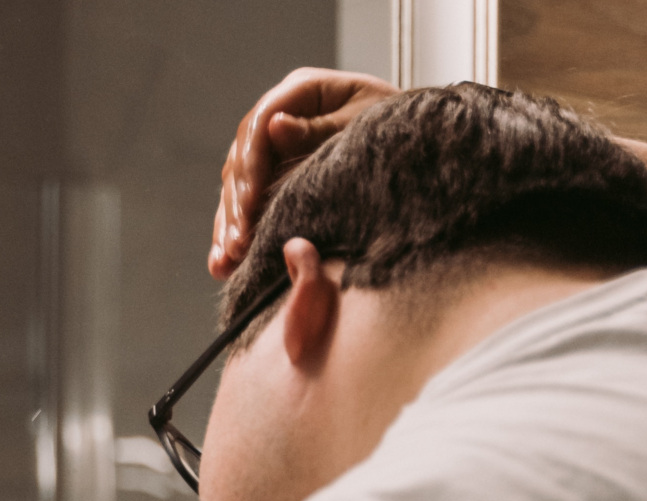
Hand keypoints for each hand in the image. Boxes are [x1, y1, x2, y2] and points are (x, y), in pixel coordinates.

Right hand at [211, 68, 397, 279]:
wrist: (422, 144)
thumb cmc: (402, 127)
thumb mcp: (366, 124)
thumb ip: (319, 130)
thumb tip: (274, 127)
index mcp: (301, 90)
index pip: (258, 127)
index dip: (250, 168)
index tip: (249, 205)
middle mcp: (280, 114)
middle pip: (241, 159)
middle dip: (235, 206)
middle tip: (236, 246)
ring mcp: (274, 145)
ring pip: (237, 185)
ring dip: (227, 225)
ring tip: (225, 262)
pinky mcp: (276, 174)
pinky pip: (247, 204)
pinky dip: (236, 233)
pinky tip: (224, 264)